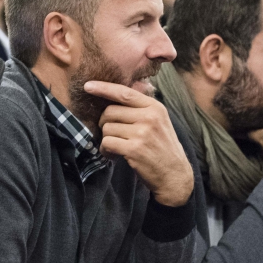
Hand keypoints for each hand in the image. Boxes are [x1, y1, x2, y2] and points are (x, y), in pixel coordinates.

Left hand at [86, 81, 193, 206]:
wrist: (174, 175)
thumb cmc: (162, 148)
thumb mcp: (159, 122)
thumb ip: (141, 108)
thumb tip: (115, 94)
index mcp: (155, 107)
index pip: (124, 93)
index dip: (104, 88)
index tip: (88, 86)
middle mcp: (149, 117)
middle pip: (110, 111)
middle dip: (105, 123)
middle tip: (111, 134)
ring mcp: (142, 133)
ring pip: (107, 128)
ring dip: (106, 139)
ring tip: (115, 148)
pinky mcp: (134, 149)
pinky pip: (107, 143)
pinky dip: (105, 150)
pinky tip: (113, 156)